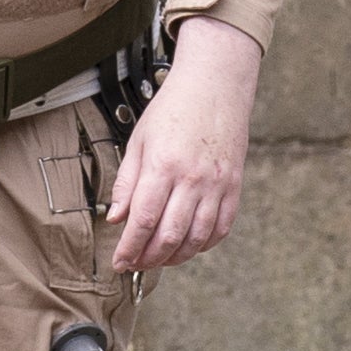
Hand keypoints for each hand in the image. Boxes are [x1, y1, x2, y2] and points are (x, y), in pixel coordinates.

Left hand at [106, 18, 259, 271]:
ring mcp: (217, 184)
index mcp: (163, 166)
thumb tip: (116, 218)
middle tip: (134, 265)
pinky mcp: (234, 186)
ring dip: (175, 257)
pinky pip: (220, 227)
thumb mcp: (138, 141)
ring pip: (197, 238)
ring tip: (158, 260)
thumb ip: (127, 183)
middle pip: (169, 236)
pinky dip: (203, 244)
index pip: (143, 220)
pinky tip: (188, 246)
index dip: (129, 248)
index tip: (118, 261)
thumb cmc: (172, 110)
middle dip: (148, 259)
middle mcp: (193, 179)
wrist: (215, 86)